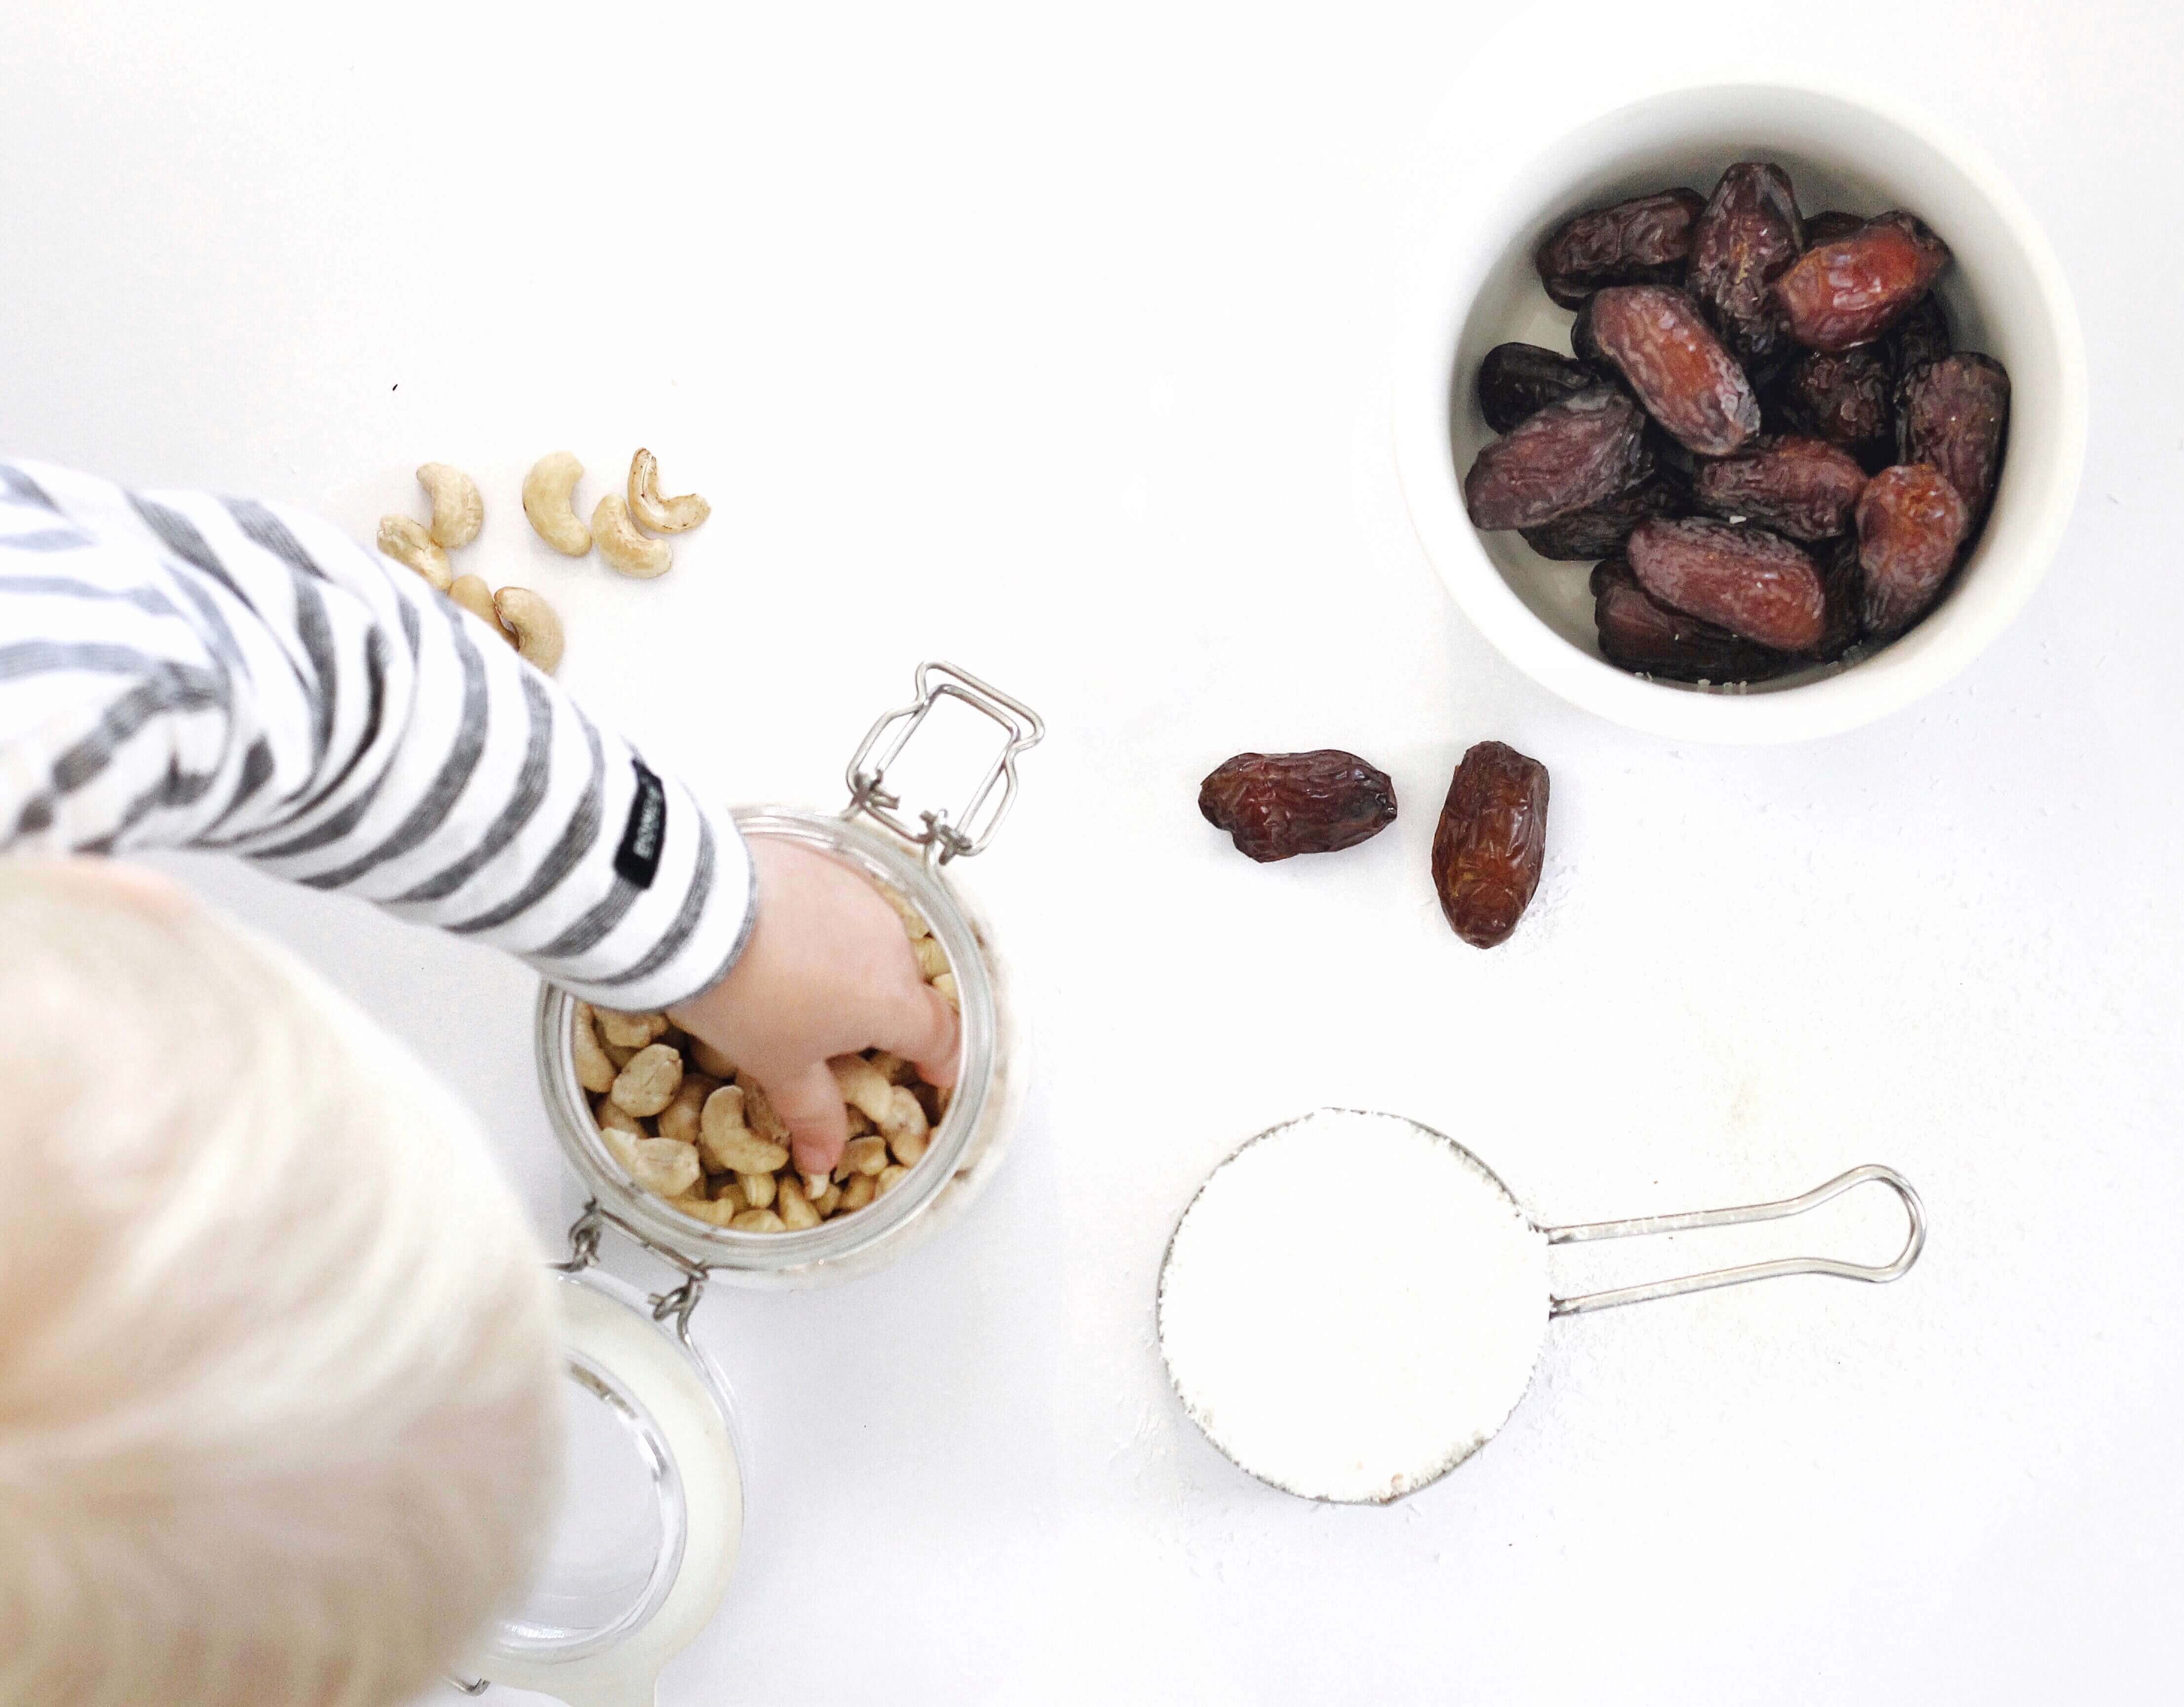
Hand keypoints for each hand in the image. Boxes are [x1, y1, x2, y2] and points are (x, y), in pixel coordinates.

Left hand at [670, 839, 957, 1176]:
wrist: (693, 911)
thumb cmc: (746, 997)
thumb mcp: (777, 1066)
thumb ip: (812, 1112)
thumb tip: (823, 1160)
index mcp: (891, 999)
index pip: (939, 1033)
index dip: (942, 1058)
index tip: (934, 1072)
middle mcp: (889, 940)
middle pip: (899, 984)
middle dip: (877, 1009)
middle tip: (835, 1032)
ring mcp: (857, 892)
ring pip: (867, 937)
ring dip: (847, 961)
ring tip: (793, 979)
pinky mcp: (821, 858)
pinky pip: (835, 898)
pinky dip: (818, 920)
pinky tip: (778, 932)